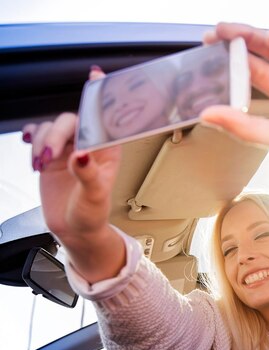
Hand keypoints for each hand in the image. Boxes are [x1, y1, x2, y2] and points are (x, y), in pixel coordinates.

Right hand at [22, 69, 125, 280]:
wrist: (73, 229)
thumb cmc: (92, 214)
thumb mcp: (95, 197)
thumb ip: (89, 175)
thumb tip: (81, 155)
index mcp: (109, 151)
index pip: (106, 119)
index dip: (101, 96)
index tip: (97, 74)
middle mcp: (89, 145)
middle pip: (71, 120)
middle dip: (56, 134)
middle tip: (48, 157)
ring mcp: (69, 148)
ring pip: (52, 127)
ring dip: (42, 142)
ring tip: (40, 165)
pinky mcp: (51, 155)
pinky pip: (39, 135)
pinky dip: (32, 139)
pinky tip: (31, 149)